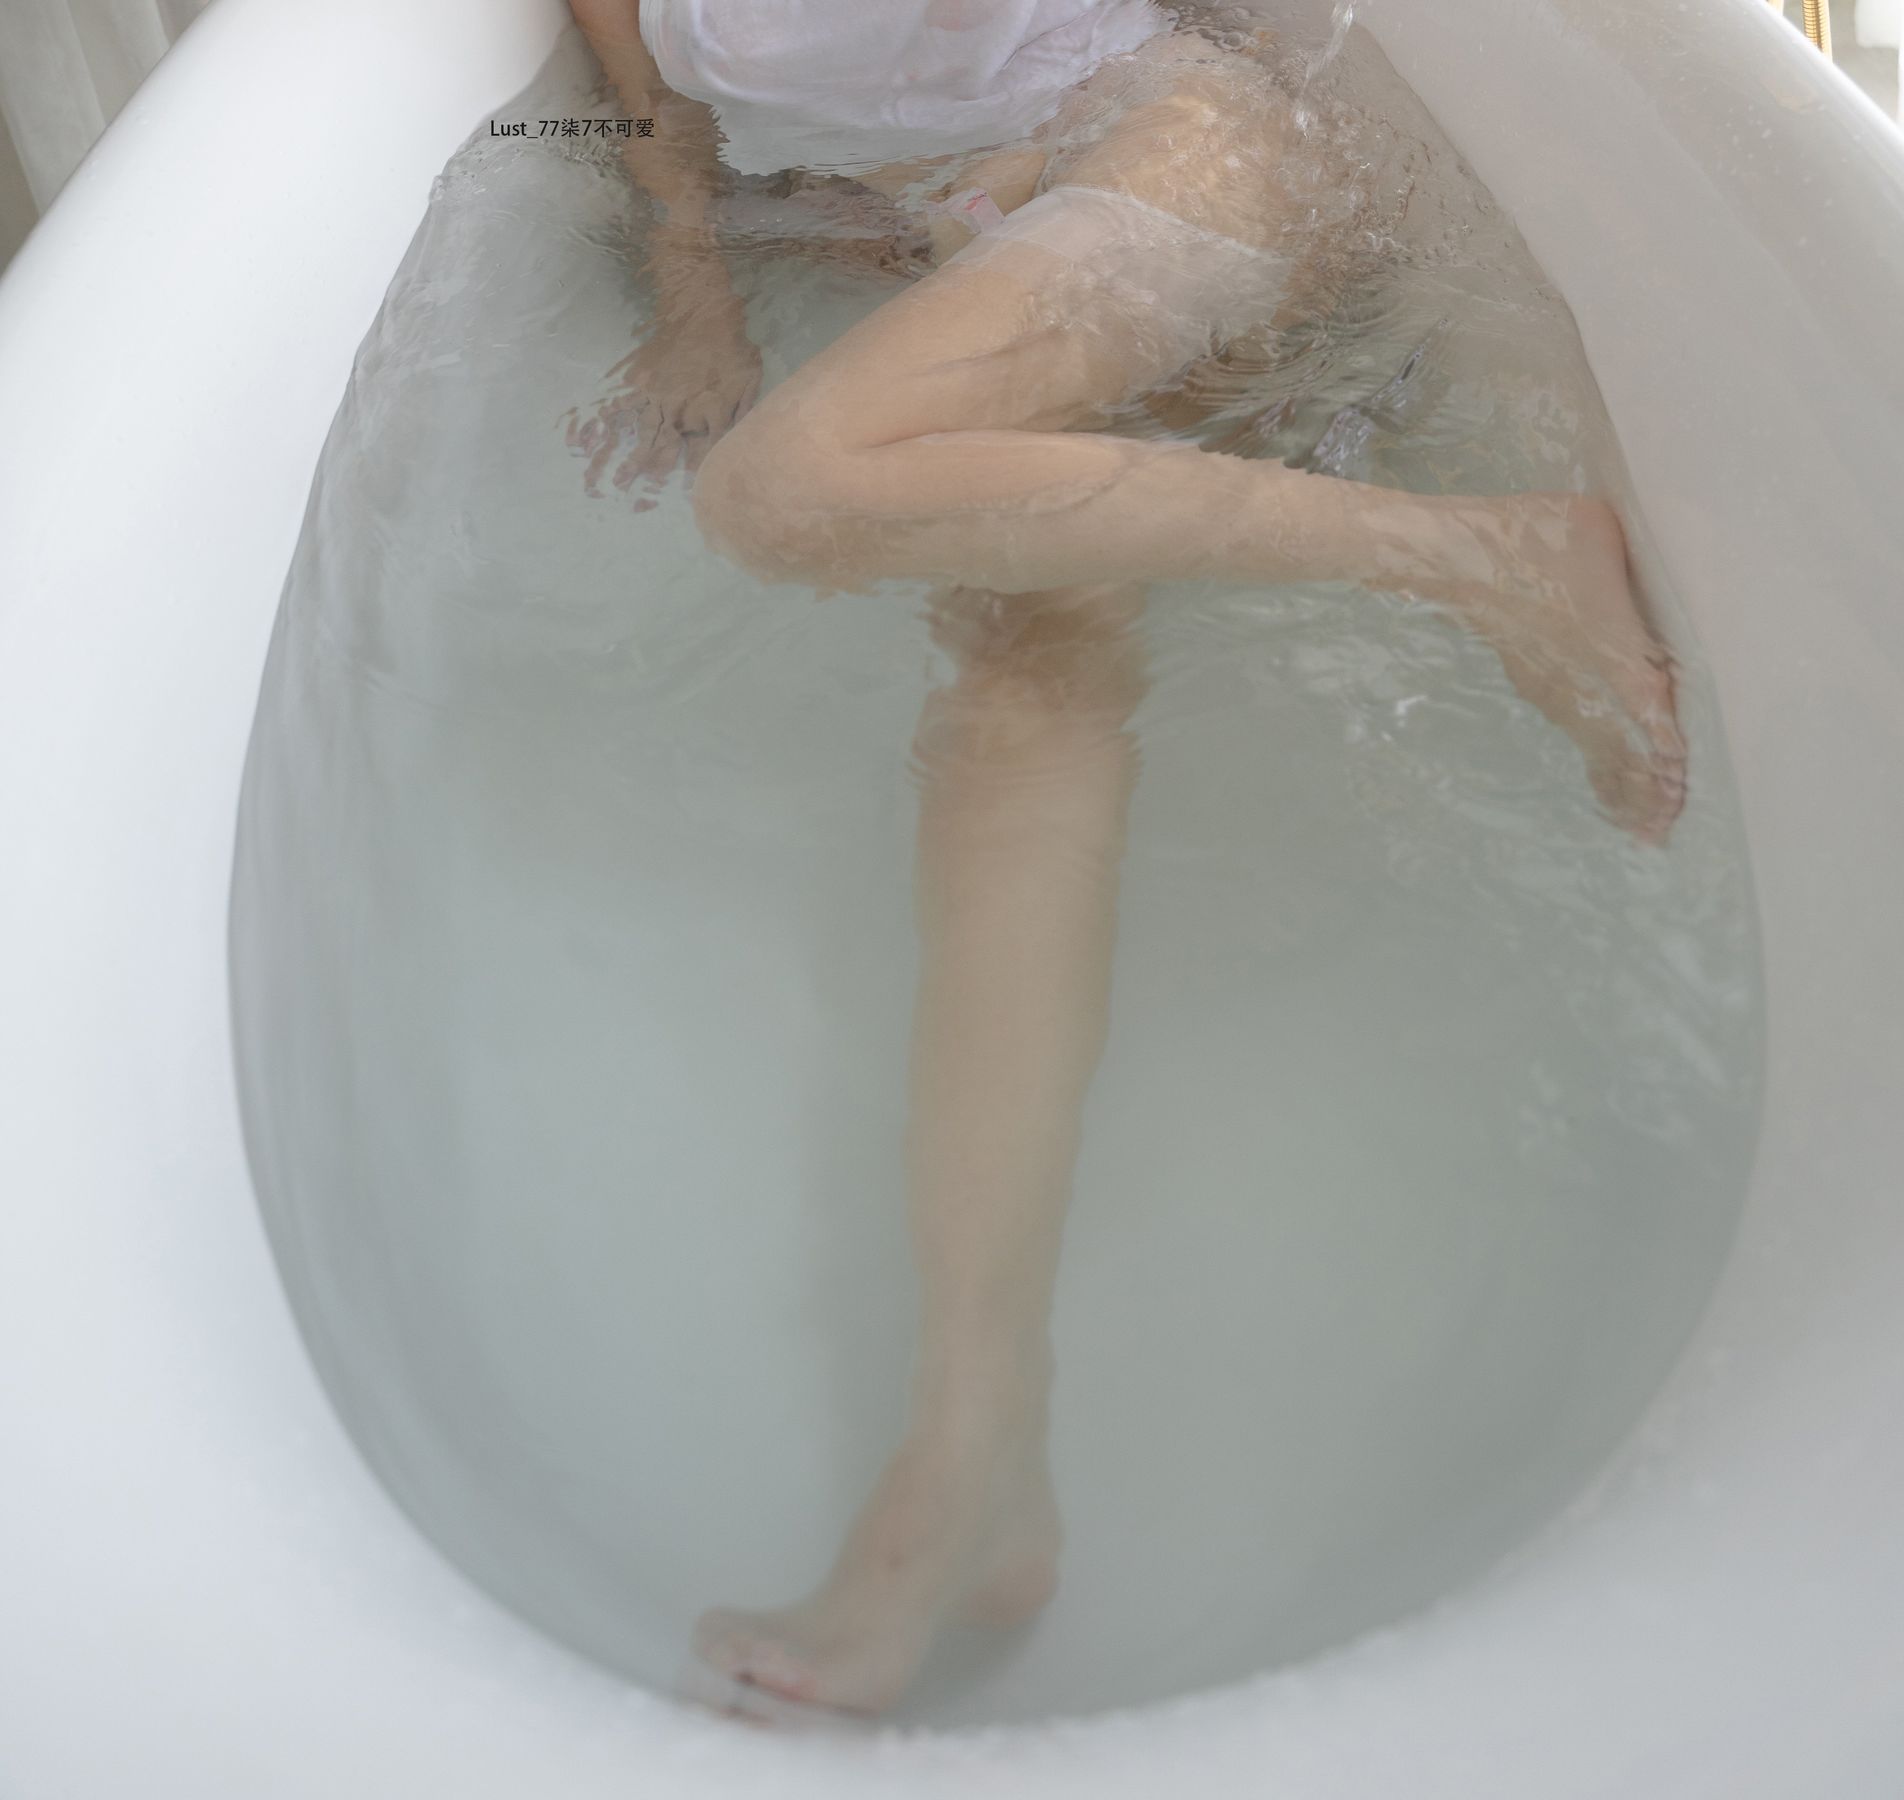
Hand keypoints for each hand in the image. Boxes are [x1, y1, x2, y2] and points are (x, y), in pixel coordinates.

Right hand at [562, 301, 761, 509]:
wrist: (701, 305)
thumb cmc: (731, 346)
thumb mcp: (748, 382)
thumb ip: (740, 416)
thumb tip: (736, 448)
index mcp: (708, 414)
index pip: (699, 457)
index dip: (690, 481)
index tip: (679, 505)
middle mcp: (678, 411)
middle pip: (662, 452)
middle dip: (648, 479)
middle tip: (631, 505)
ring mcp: (655, 396)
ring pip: (638, 435)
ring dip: (622, 460)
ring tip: (603, 484)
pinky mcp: (639, 380)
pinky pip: (619, 405)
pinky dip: (600, 423)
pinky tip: (580, 440)